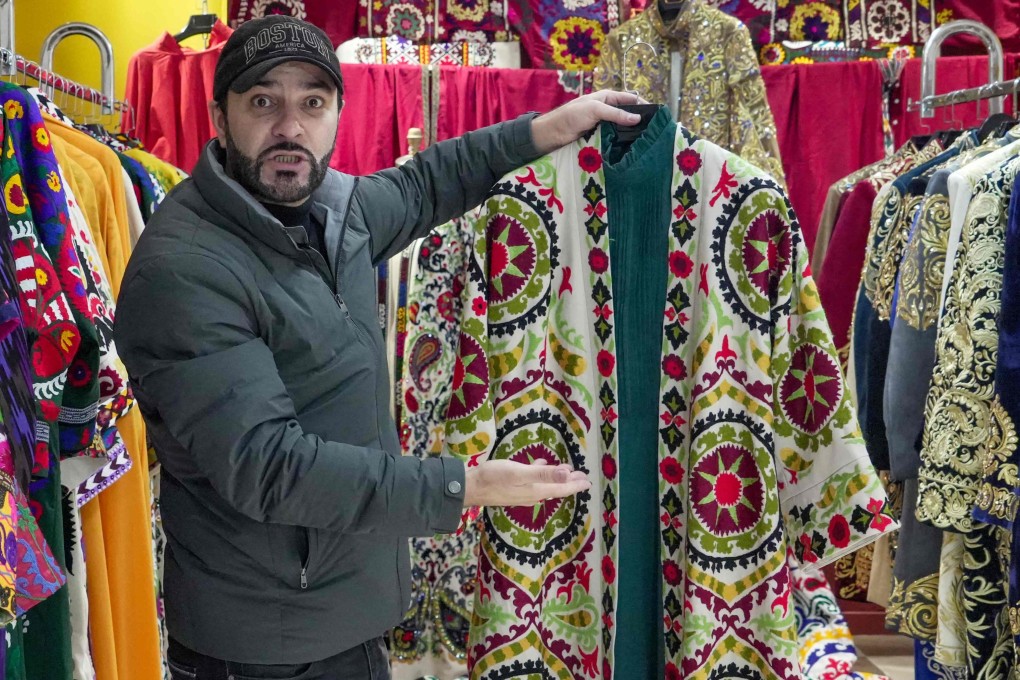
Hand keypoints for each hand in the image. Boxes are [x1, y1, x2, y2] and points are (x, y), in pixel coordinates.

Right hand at [463, 459, 590, 507]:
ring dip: (556, 479)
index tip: (588, 482)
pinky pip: (533, 483)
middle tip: (582, 477)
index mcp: (536, 490)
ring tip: (566, 472)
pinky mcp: (512, 489)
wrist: (470, 488)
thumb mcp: (519, 472)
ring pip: (545, 487)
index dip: (575, 484)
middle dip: (569, 483)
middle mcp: (532, 495)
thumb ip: (543, 473)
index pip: (561, 488)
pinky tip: (539, 466)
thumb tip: (567, 474)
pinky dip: (541, 476)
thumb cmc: (494, 477)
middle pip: (555, 489)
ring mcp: (521, 494)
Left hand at [531, 90, 647, 154]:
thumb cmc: (572, 115)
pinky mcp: (600, 136)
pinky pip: (614, 137)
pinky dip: (621, 141)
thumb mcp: (595, 109)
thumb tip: (637, 118)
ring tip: (645, 141)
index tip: (656, 116)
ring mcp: (604, 123)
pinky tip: (630, 148)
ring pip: (622, 127)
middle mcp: (608, 109)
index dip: (643, 105)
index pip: (631, 99)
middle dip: (639, 121)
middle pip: (628, 114)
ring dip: (630, 133)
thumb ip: (616, 113)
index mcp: (608, 97)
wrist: (554, 133)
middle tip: (652, 132)